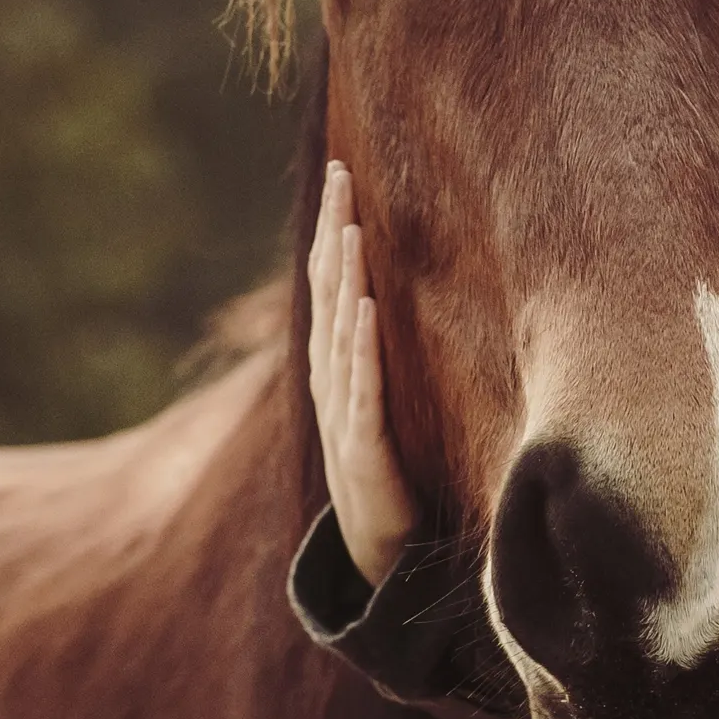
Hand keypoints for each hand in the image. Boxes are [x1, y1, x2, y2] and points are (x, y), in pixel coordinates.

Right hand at [307, 161, 420, 586]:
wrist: (378, 548)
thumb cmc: (384, 466)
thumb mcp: (377, 396)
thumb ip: (375, 346)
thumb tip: (390, 286)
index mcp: (335, 361)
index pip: (330, 279)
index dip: (332, 225)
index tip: (340, 170)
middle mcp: (332, 377)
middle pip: (329, 291)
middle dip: (333, 231)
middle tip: (339, 175)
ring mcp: (344, 411)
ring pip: (341, 332)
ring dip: (344, 280)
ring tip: (350, 228)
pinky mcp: (364, 447)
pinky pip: (363, 388)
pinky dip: (362, 347)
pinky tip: (367, 309)